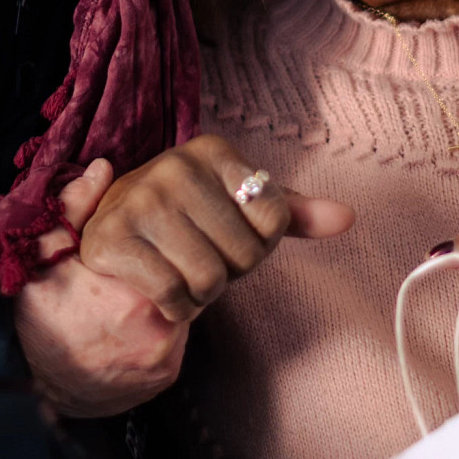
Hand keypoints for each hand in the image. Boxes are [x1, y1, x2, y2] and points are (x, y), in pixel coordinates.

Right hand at [14, 159, 185, 417]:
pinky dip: (163, 330)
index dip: (162, 243)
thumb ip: (75, 209)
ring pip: (186, 310)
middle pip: (187, 280)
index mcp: (131, 293)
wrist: (29, 385)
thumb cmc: (37, 315)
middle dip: (170, 270)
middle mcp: (156, 330)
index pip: (179, 252)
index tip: (141, 244)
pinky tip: (131, 328)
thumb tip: (102, 169)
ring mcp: (163, 358)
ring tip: (129, 302)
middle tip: (138, 271)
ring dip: (168, 300)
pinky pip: (178, 340)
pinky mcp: (165, 377)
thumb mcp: (46, 255)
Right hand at [79, 135, 354, 322]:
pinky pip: (172, 294)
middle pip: (242, 255)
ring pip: (209, 278)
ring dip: (201, 295)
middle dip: (227, 273)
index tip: (228, 237)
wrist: (111, 235)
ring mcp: (140, 201)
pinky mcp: (113, 239)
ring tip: (181, 274)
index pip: (275, 221)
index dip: (258, 245)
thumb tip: (348, 217)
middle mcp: (175, 166)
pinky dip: (175, 308)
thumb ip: (292, 212)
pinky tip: (162, 292)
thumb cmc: (187, 222)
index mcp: (213, 150)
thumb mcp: (238, 209)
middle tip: (200, 260)